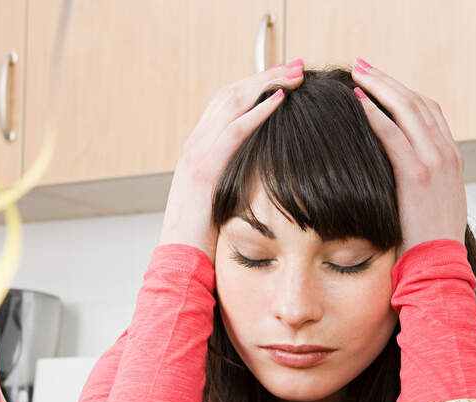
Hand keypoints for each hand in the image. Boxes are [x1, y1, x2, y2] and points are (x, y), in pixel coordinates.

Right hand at [160, 59, 305, 261]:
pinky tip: (279, 99)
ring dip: (266, 84)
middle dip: (266, 76)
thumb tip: (268, 172)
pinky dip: (257, 112)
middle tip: (297, 66)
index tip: (287, 77)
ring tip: (293, 75)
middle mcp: (196, 144)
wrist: (179, 261)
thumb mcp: (226, 198)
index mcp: (201, 149)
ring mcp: (196, 154)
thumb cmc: (206, 238)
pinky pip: (233, 131)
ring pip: (232, 102)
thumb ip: (241, 178)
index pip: (229, 102)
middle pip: (232, 93)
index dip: (258, 85)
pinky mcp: (203, 169)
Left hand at [351, 59, 466, 257]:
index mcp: (452, 157)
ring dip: (378, 86)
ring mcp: (435, 161)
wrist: (440, 265)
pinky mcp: (417, 175)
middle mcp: (447, 153)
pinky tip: (357, 101)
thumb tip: (394, 171)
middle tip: (362, 67)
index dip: (403, 92)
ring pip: (406, 108)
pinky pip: (392, 134)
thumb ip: (419, 179)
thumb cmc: (429, 241)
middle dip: (387, 80)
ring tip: (356, 74)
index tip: (379, 82)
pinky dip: (374, 113)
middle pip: (417, 101)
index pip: (429, 110)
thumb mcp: (432, 202)